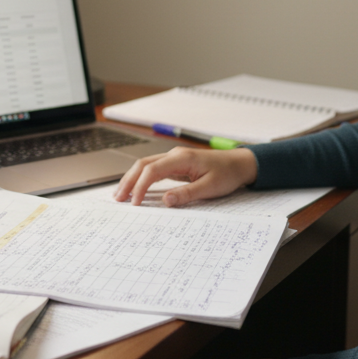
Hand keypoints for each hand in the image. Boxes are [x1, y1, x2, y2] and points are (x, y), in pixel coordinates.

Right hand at [113, 146, 257, 207]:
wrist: (240, 164)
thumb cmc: (227, 174)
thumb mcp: (210, 187)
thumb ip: (187, 194)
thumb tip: (166, 201)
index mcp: (181, 158)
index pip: (152, 171)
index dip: (140, 187)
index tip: (134, 203)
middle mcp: (174, 155)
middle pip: (142, 165)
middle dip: (128, 181)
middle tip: (118, 198)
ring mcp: (174, 158)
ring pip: (145, 165)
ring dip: (132, 178)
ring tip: (121, 194)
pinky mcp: (176, 164)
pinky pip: (153, 169)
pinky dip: (141, 178)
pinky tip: (136, 188)